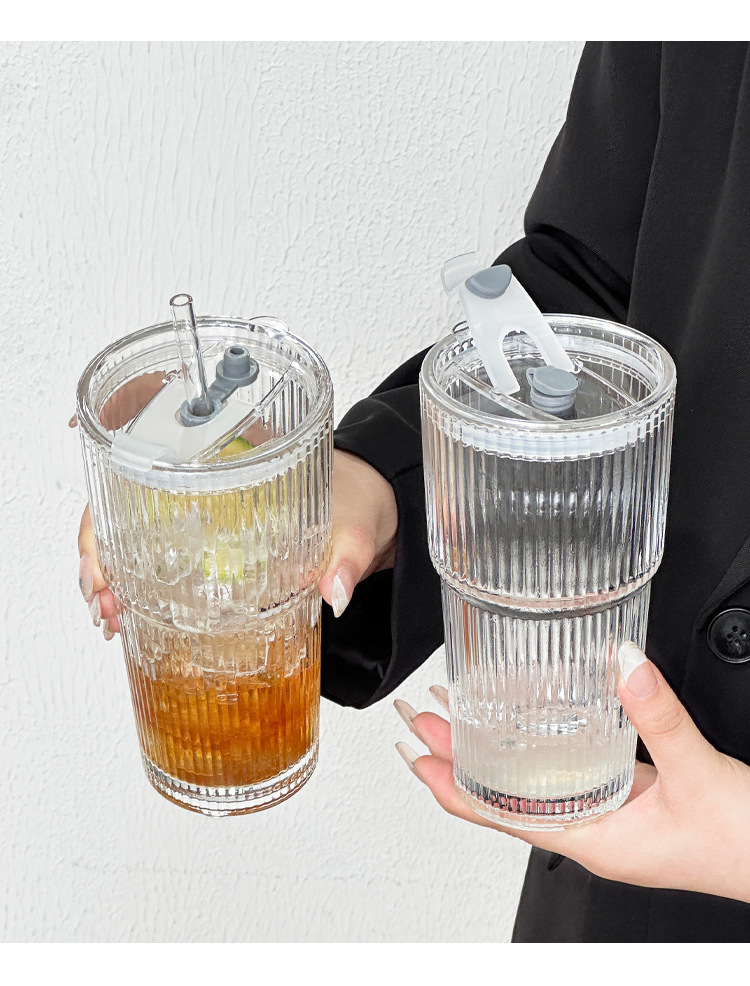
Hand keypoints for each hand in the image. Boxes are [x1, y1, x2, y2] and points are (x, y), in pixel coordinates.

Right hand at [77, 445, 397, 638]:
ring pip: (129, 529)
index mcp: (239, 455)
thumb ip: (350, 553)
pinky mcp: (207, 543)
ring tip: (110, 613)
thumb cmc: (358, 496)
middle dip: (99, 546)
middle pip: (124, 497)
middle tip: (103, 593)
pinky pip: (154, 556)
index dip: (108, 474)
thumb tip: (335, 590)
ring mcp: (202, 511)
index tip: (93, 520)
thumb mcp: (357, 519)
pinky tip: (125, 613)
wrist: (371, 508)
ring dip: (107, 571)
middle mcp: (208, 478)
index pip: (154, 448)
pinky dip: (130, 584)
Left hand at [395, 643, 749, 903]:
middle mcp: (593, 833)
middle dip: (461, 761)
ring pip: (536, 785)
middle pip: (507, 797)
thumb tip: (623, 665)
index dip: (454, 785)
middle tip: (426, 722)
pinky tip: (536, 727)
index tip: (418, 755)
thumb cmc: (743, 844)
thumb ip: (658, 717)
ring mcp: (611, 818)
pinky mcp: (631, 801)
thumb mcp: (697, 774)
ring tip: (464, 720)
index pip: (501, 815)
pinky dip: (543, 750)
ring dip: (497, 753)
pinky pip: (572, 775)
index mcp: (594, 841)